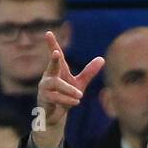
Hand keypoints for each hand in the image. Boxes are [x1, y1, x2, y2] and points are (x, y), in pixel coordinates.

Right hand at [34, 31, 104, 147]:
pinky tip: (76, 101)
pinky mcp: (44, 98)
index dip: (52, 44)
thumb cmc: (65, 96)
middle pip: (52, 66)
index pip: (56, 56)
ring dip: (68, 90)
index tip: (48, 33)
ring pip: (56, 85)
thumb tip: (102, 59)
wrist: (55, 115)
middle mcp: (48, 76)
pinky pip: (56, 97)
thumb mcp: (79, 83)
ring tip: (80, 96)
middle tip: (56, 53)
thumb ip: (88, 72)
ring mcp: (45, 87)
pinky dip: (67, 99)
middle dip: (53, 60)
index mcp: (57, 70)